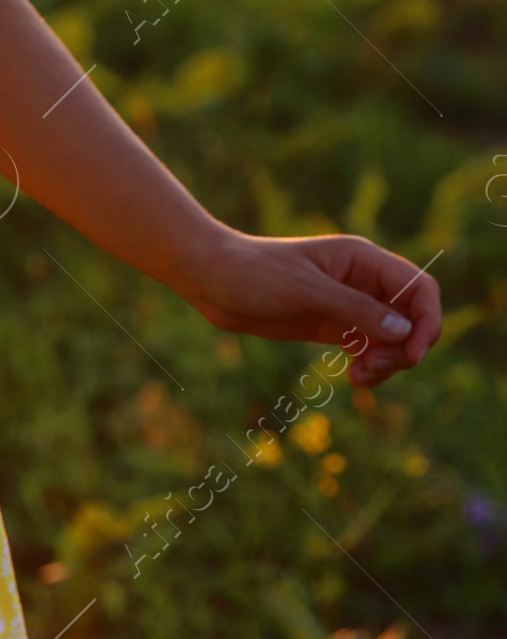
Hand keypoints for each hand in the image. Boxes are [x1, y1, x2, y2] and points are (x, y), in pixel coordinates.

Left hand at [182, 227, 441, 386]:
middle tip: (374, 368)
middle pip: (411, 317)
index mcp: (362, 259)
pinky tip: (355, 379)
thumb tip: (403, 330)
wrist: (211, 279)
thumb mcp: (305, 290)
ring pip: (393, 338)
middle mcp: (362, 280)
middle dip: (404, 347)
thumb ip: (355, 309)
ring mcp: (349, 304)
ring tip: (359, 377)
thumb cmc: (254, 273)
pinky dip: (370, 366)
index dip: (427, 320)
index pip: (420, 287)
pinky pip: (369, 349)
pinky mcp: (332, 325)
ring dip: (387, 362)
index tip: (411, 353)